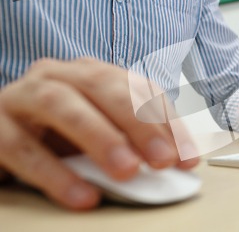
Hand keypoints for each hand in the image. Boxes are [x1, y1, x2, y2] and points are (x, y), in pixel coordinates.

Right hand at [0, 58, 197, 209]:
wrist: (2, 133)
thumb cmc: (56, 133)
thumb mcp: (100, 132)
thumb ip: (131, 142)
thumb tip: (173, 163)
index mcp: (89, 74)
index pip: (137, 88)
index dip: (167, 121)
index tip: (188, 156)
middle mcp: (57, 76)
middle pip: (102, 86)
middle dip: (138, 123)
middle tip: (162, 160)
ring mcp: (22, 97)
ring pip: (61, 104)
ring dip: (99, 137)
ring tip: (126, 171)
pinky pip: (22, 147)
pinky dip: (55, 174)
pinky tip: (82, 195)